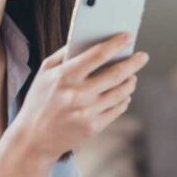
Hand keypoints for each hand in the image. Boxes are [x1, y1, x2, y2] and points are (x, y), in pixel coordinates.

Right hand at [8, 33, 148, 163]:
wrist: (33, 139)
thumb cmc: (39, 101)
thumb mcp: (44, 73)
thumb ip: (65, 55)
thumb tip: (89, 40)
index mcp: (64, 77)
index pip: (97, 55)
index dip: (116, 44)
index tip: (128, 37)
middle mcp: (77, 94)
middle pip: (115, 74)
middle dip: (133, 63)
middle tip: (143, 56)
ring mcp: (87, 112)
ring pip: (120, 92)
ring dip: (130, 81)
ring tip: (133, 76)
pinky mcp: (93, 127)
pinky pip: (117, 109)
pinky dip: (124, 99)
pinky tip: (124, 94)